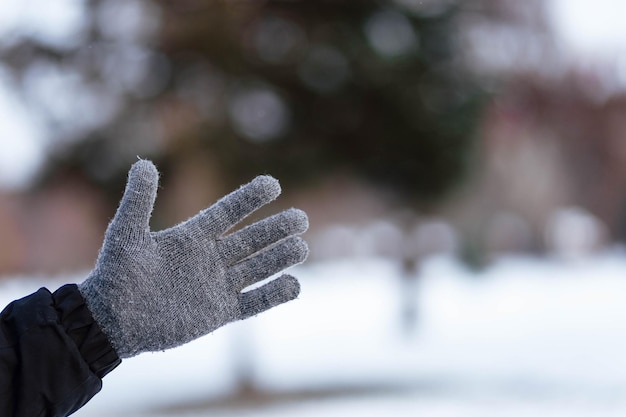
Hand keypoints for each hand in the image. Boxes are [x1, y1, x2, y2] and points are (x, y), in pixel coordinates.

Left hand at [79, 160, 308, 357]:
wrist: (112, 324)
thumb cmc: (116, 277)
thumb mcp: (125, 235)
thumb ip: (138, 201)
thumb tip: (143, 163)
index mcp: (191, 238)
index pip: (227, 213)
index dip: (249, 199)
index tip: (273, 184)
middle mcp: (209, 259)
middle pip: (250, 240)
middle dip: (276, 229)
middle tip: (301, 219)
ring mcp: (216, 286)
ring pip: (257, 268)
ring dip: (279, 258)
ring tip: (301, 247)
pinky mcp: (219, 313)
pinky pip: (253, 303)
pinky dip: (274, 295)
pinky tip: (294, 284)